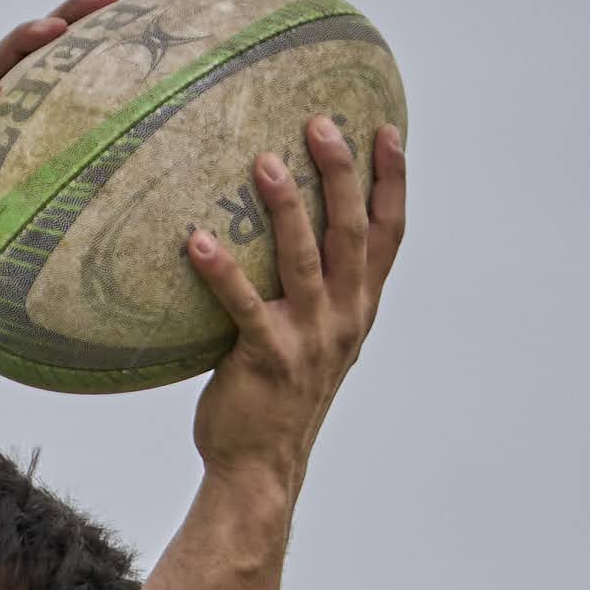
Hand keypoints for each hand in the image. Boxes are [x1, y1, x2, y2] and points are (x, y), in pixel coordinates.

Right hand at [0, 0, 121, 301]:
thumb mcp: (38, 216)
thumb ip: (74, 203)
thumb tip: (136, 218)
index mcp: (25, 121)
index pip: (62, 70)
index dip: (95, 41)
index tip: (134, 17)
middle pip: (33, 52)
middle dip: (69, 18)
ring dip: (24, 43)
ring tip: (54, 27)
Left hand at [184, 112, 406, 482]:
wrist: (261, 467)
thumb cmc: (279, 397)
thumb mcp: (316, 340)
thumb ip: (317, 292)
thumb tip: (291, 231)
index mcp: (359, 309)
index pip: (388, 235)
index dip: (392, 182)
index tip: (386, 131)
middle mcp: (343, 319)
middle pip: (351, 233)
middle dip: (341, 174)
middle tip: (321, 123)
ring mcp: (307, 339)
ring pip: (304, 261)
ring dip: (286, 209)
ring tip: (264, 161)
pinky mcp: (265, 358)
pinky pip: (242, 305)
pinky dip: (221, 271)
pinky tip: (197, 239)